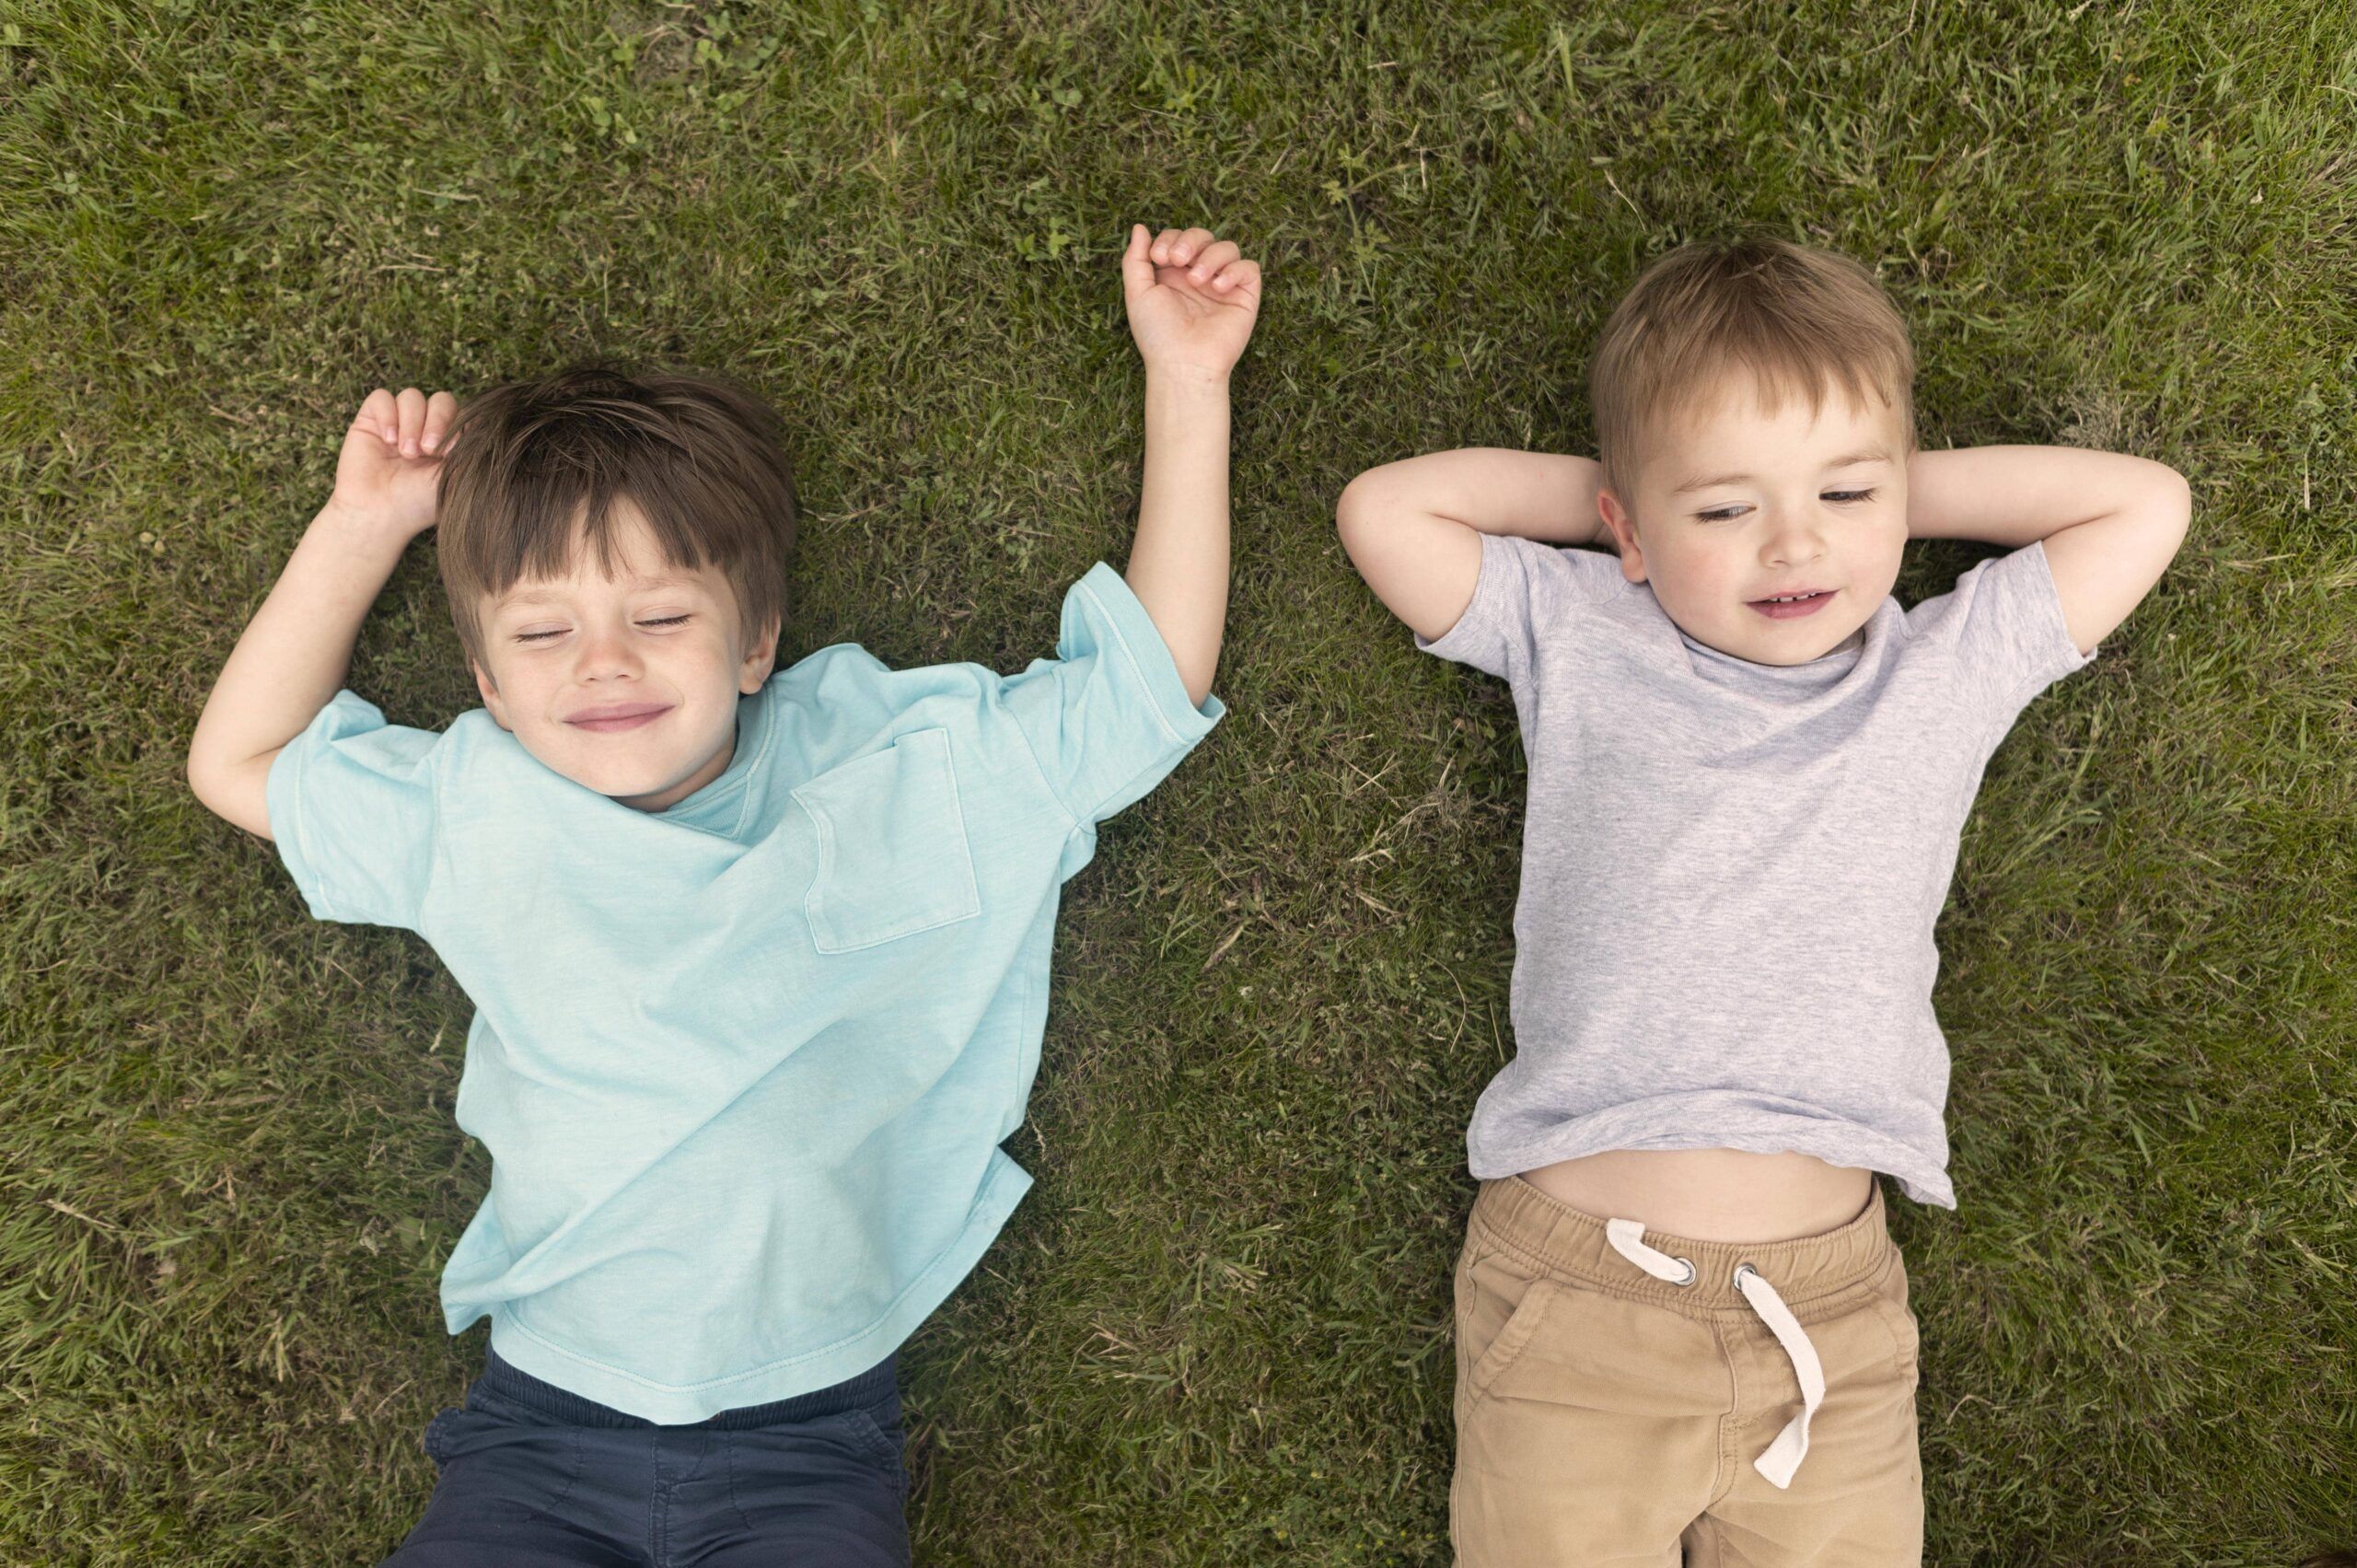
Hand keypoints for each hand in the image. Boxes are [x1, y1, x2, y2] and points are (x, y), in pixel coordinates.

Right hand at [327, 385, 458, 539]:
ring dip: (412, 422)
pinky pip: (382, 397)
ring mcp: (399, 423)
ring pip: (412, 396)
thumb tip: (485, 423)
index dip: (458, 426)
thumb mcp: (456, 477)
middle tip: (429, 450)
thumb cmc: (420, 502)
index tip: (450, 454)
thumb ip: (471, 449)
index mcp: (450, 441)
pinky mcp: (371, 421)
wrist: (381, 514)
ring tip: (407, 453)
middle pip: (441, 400)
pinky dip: (388, 416)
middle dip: (438, 422)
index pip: (462, 413)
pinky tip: (388, 440)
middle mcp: (425, 429)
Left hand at [1122, 224, 1260, 382]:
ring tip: (1197, 280)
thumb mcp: (1138, 293)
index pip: (1178, 238)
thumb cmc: (1158, 335)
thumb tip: (1140, 227)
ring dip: (1210, 256)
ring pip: (1227, 247)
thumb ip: (1136, 259)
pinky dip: (1234, 271)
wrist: (1182, 364)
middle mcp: (1199, 277)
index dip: (1170, 238)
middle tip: (1178, 260)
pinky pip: (1248, 268)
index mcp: (1174, 274)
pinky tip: (1217, 287)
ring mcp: (1223, 286)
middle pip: (1203, 235)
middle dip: (1189, 240)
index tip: (1158, 258)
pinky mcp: (1244, 297)